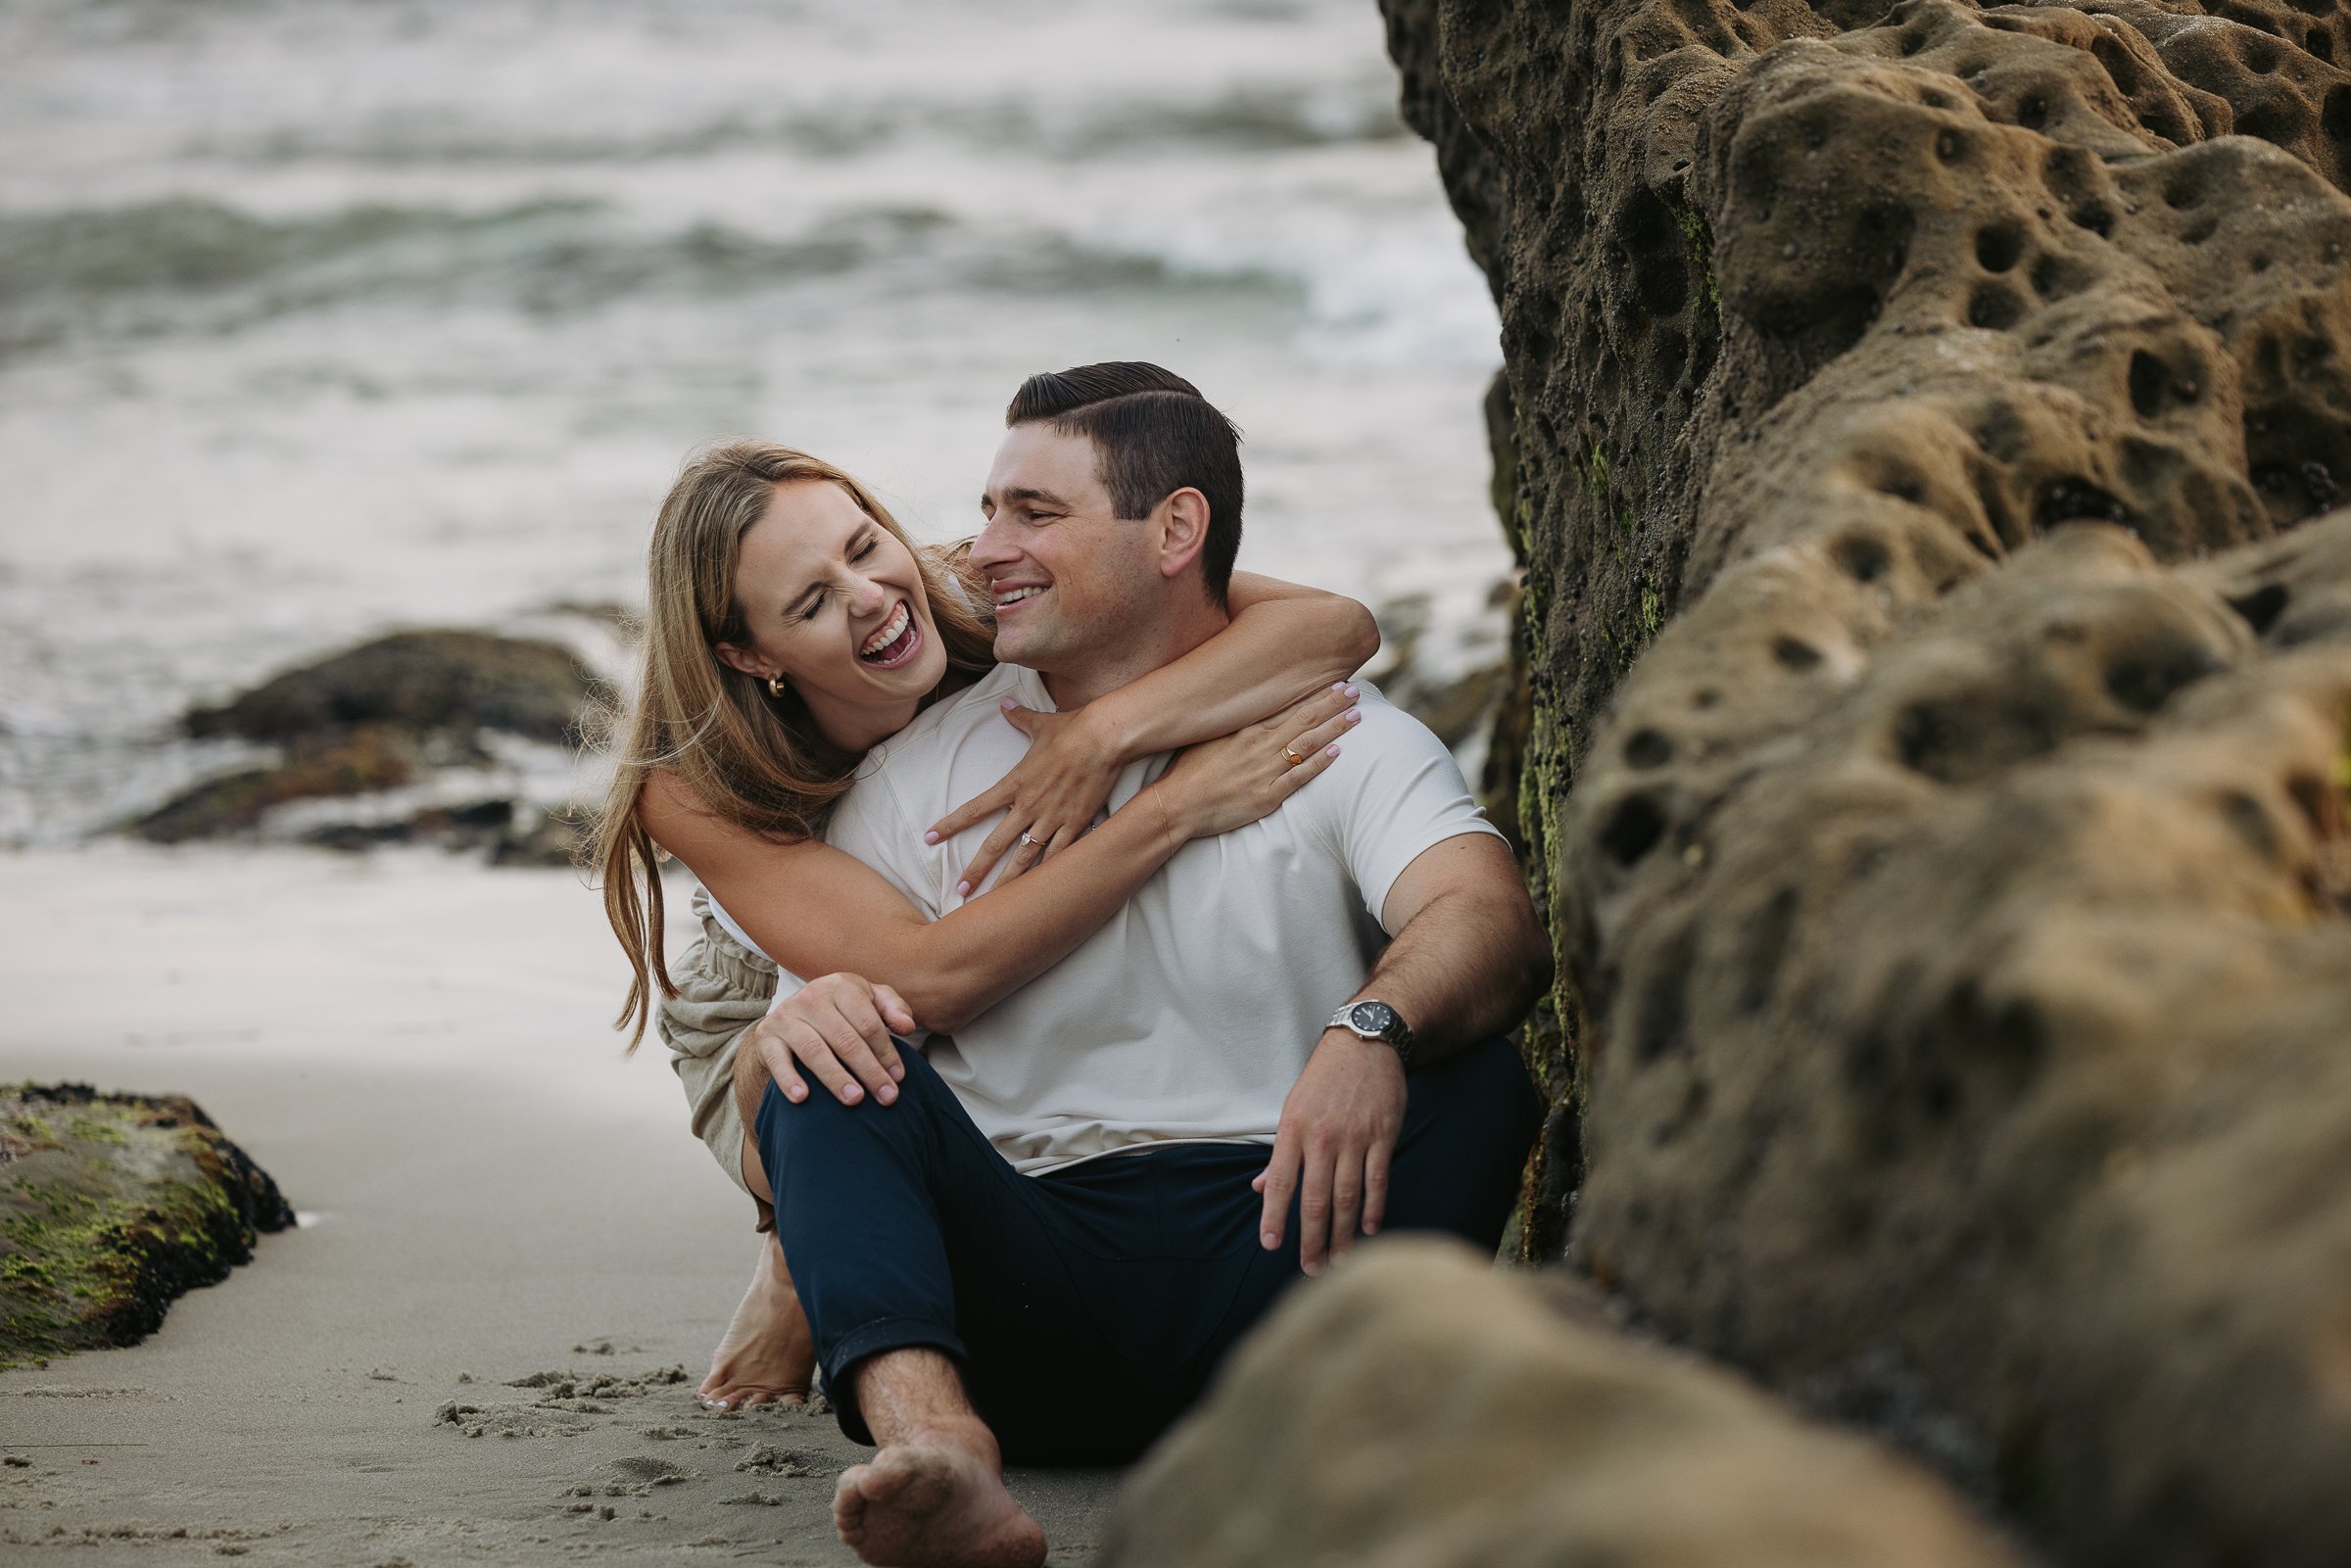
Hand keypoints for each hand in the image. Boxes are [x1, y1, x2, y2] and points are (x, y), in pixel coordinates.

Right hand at [749, 973, 914, 1107]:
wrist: (793, 1016)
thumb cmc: (843, 1011)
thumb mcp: (870, 1001)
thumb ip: (893, 1009)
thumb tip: (907, 1026)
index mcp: (841, 985)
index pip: (868, 1023)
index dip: (886, 1052)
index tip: (898, 1078)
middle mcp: (811, 997)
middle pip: (845, 1039)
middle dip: (869, 1070)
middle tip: (886, 1097)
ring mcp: (786, 1016)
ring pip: (814, 1050)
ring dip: (835, 1078)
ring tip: (855, 1100)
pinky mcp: (766, 1036)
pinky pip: (777, 1060)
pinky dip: (789, 1079)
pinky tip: (803, 1098)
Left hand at [926, 703, 1120, 896]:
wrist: (1104, 738)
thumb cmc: (1072, 729)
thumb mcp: (1040, 722)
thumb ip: (1018, 717)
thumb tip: (1004, 703)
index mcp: (1014, 784)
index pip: (974, 808)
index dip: (950, 824)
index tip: (930, 837)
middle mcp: (1029, 807)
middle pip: (995, 845)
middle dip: (976, 870)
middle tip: (960, 891)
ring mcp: (1053, 819)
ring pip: (1025, 859)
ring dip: (1008, 882)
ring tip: (995, 903)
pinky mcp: (1077, 825)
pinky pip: (1060, 856)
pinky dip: (1049, 875)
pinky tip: (1041, 894)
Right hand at [1156, 684, 1357, 838]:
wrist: (1176, 804)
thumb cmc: (1187, 771)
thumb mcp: (1207, 737)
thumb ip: (1233, 724)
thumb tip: (1247, 709)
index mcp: (1246, 730)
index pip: (1288, 706)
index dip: (1314, 695)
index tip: (1334, 683)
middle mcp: (1259, 745)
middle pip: (1304, 719)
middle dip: (1332, 704)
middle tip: (1355, 692)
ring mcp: (1265, 770)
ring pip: (1307, 744)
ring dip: (1334, 728)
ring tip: (1356, 717)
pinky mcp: (1267, 796)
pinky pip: (1299, 777)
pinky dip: (1320, 763)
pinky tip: (1338, 753)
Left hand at [1252, 1027, 1405, 1275]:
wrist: (1364, 1043)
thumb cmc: (1323, 1080)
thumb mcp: (1293, 1109)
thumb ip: (1281, 1153)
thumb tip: (1261, 1189)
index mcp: (1293, 1130)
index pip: (1282, 1182)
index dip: (1275, 1216)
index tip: (1272, 1245)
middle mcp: (1322, 1137)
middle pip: (1315, 1198)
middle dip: (1312, 1238)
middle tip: (1312, 1269)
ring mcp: (1355, 1138)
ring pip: (1347, 1196)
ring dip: (1343, 1233)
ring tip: (1341, 1261)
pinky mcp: (1383, 1136)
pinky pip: (1377, 1180)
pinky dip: (1374, 1207)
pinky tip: (1369, 1230)